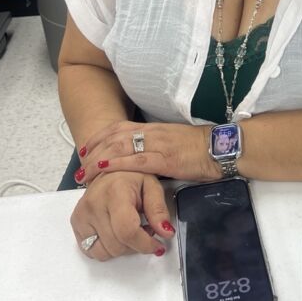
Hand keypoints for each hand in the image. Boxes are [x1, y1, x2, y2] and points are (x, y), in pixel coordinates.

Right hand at [72, 170, 174, 260]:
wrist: (107, 168)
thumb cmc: (130, 176)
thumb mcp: (152, 185)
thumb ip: (159, 210)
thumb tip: (166, 232)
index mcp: (114, 192)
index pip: (127, 231)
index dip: (145, 244)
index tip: (157, 246)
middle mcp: (93, 204)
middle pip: (117, 245)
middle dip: (136, 245)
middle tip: (144, 229)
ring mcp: (81, 214)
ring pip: (105, 252)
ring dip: (122, 248)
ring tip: (130, 228)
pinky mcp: (75, 223)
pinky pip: (91, 251)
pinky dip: (107, 248)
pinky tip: (115, 232)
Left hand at [77, 120, 220, 184]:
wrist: (221, 148)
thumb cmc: (199, 148)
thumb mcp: (172, 142)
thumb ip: (155, 145)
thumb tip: (140, 154)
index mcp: (153, 128)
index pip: (119, 128)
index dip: (99, 137)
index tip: (86, 148)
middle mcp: (152, 133)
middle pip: (114, 137)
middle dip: (94, 150)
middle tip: (80, 165)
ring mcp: (158, 145)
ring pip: (120, 147)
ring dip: (99, 159)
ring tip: (85, 171)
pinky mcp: (165, 159)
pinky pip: (137, 160)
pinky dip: (118, 163)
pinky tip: (106, 168)